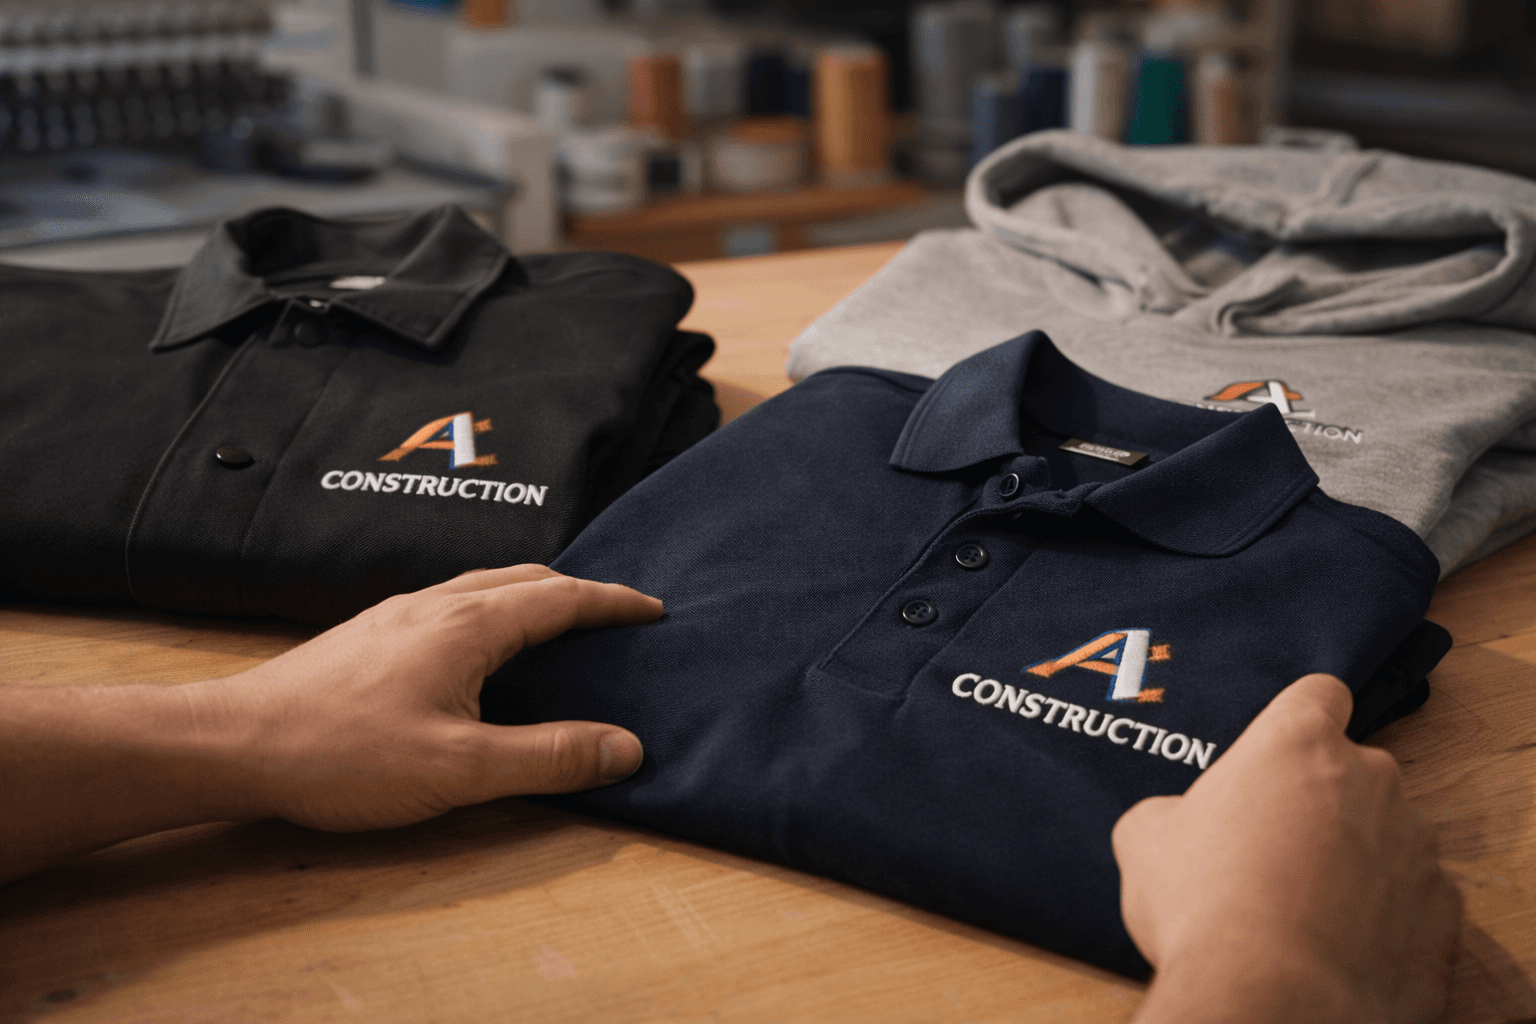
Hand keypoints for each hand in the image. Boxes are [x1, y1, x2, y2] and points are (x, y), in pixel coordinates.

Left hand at [0, 566, 660, 881]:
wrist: (234, 744)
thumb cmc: (344, 757)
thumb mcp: (461, 771)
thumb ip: (549, 757)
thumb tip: (627, 746)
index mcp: (470, 625)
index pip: (563, 598)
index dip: (614, 601)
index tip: (654, 608)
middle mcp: (437, 603)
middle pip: (527, 578)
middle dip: (580, 590)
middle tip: (616, 617)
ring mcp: (398, 612)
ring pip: (486, 585)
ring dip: (535, 596)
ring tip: (561, 625)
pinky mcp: (371, 631)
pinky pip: (455, 601)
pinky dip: (495, 609)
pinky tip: (482, 647)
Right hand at [1114, 674, 1460, 1023]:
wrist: (1273, 1002)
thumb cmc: (1203, 906)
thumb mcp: (1146, 841)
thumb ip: (1176, 811)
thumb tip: (1180, 827)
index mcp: (1297, 744)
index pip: (1318, 693)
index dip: (1297, 720)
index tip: (1280, 752)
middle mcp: (1370, 778)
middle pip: (1353, 770)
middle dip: (1320, 800)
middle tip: (1271, 848)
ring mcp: (1416, 845)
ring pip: (1387, 835)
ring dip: (1356, 858)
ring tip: (1304, 907)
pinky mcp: (1444, 912)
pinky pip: (1413, 899)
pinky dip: (1385, 915)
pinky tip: (1339, 944)